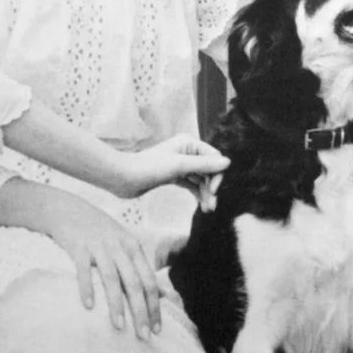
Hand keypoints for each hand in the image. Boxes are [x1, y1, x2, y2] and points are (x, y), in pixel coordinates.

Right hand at [36, 189, 162, 338]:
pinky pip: (83, 270)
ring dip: (116, 304)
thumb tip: (163, 294)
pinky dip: (87, 288)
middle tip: (144, 336)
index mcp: (133, 247)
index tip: (158, 330)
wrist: (67, 209)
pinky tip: (88, 307)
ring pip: (112, 279)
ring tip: (119, 327)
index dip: (155, 306)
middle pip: (135, 283)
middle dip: (141, 311)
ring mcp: (98, 246)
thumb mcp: (124, 243)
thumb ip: (140, 267)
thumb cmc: (98, 231)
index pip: (150, 281)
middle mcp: (119, 246)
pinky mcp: (78, 247)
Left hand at [114, 134, 228, 199]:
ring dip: (206, 193)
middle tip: (212, 206)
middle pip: (208, 169)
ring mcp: (180, 164)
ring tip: (208, 209)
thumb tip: (228, 162)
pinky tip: (202, 205)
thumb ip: (204, 164)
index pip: (213, 157)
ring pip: (200, 179)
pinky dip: (197, 194)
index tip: (215, 191)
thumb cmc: (150, 167)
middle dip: (212, 187)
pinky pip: (192, 184)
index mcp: (189, 143)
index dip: (217, 174)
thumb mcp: (179, 165)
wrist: (124, 178)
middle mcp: (187, 151)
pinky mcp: (174, 176)